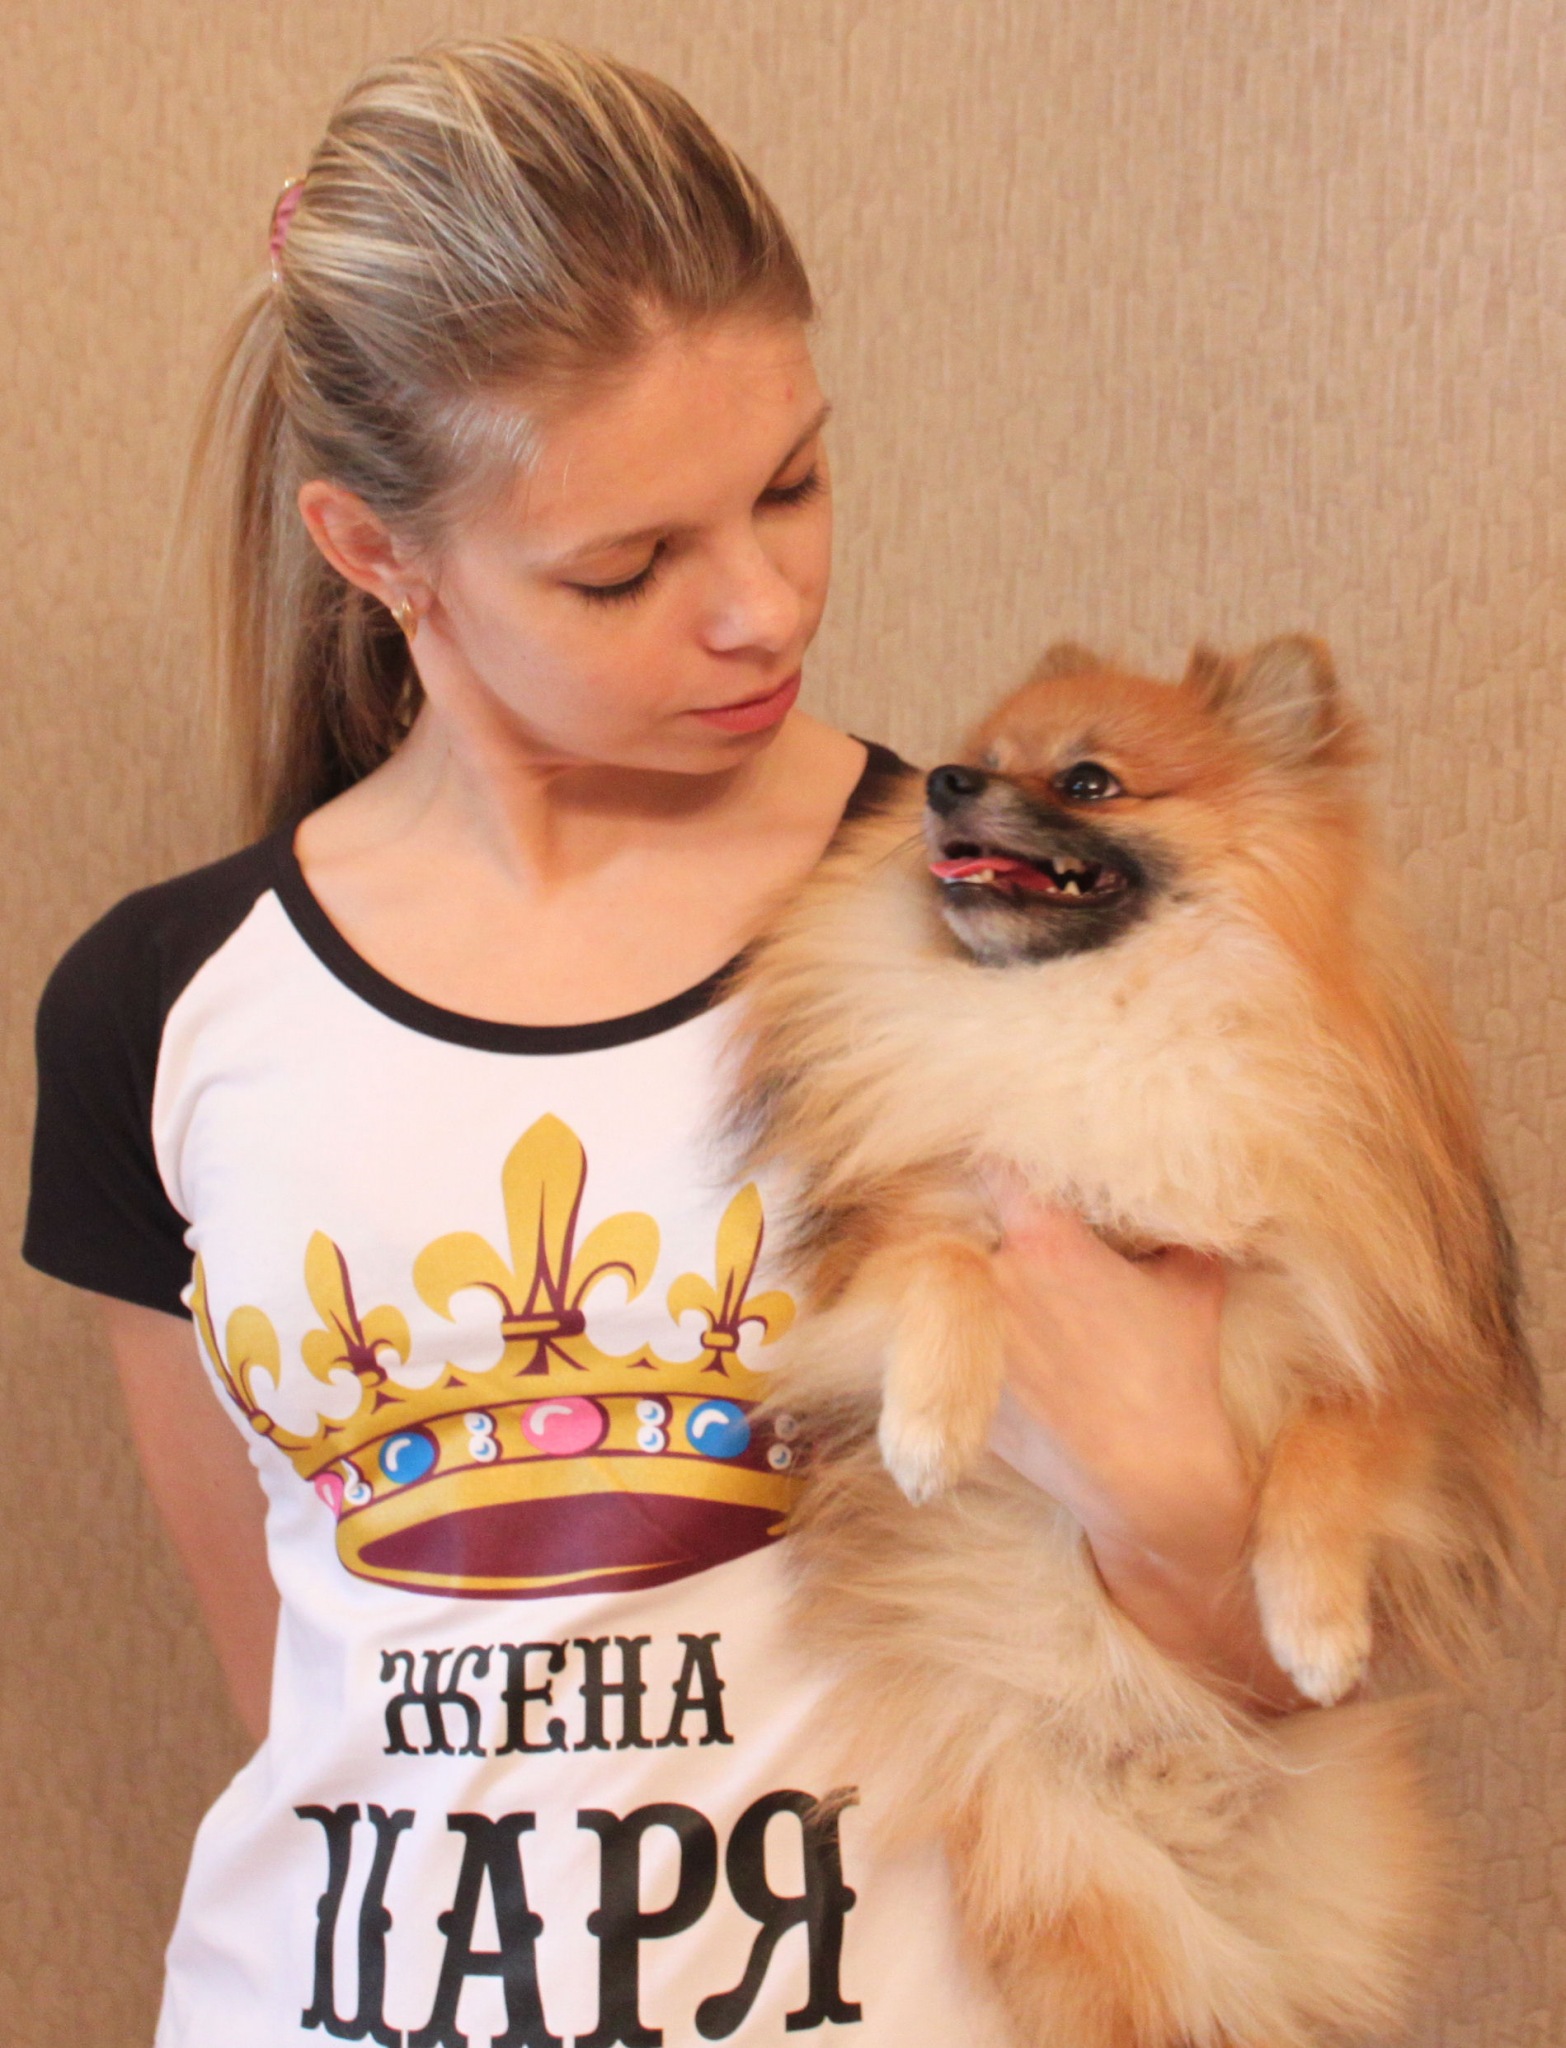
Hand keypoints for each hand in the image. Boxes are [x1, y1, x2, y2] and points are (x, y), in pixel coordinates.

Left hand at [983, 1176, 1302, 1708]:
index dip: (995, 1157)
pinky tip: (955, 1327)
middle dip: (964, 1212)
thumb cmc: (1175, 1377)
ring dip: (947, 1269)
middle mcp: (992, 1280)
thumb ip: (1174, 1233)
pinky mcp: (952, 1386)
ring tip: (946, 1260)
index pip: (994, 1165)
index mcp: (1044, 1241)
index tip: (997, 1154)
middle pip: (953, 1217)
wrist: (1151, 1480)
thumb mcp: (1192, 1287)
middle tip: (957, 1199)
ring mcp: (965, 1335)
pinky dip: (940, 1330)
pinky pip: (930, 1339)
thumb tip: (1183, 1201)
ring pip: (934, 1277)